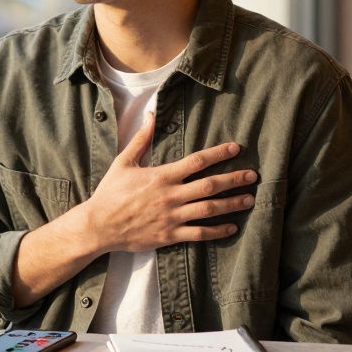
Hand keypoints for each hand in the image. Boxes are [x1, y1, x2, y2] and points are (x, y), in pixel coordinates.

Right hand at [84, 111, 256, 253]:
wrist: (99, 225)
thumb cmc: (110, 193)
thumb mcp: (123, 162)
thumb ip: (141, 139)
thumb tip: (151, 115)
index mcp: (161, 176)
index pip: (197, 161)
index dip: (219, 154)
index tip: (236, 149)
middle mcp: (171, 196)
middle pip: (210, 185)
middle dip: (234, 180)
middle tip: (253, 176)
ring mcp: (172, 217)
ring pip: (209, 209)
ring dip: (232, 204)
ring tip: (249, 199)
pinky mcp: (170, 235)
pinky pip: (199, 233)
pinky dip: (218, 231)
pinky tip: (232, 227)